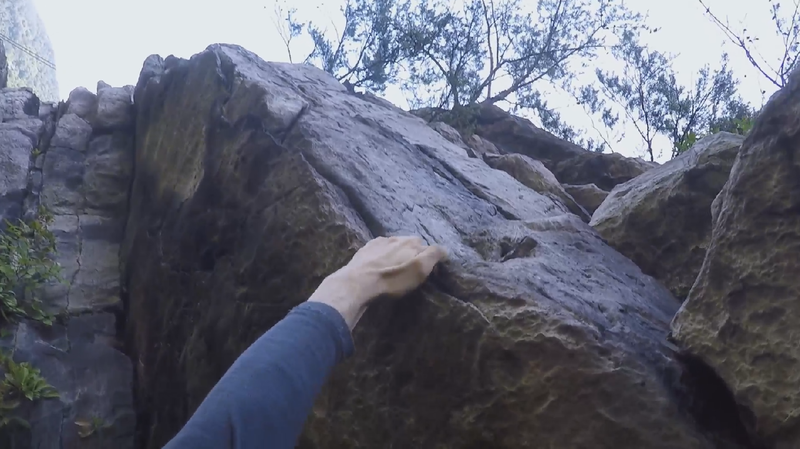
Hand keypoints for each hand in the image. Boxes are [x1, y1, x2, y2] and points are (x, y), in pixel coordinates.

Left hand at [307, 236, 447, 329]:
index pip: (428, 248)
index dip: (430, 259)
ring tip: (395, 268)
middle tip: (412, 270)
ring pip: (395, 245)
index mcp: (412, 242)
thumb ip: (434, 256)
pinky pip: (379, 248)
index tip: (429, 272)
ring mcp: (380, 242)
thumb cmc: (392, 279)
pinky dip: (383, 255)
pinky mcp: (365, 249)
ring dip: (397, 254)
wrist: (358, 282)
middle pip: (411, 245)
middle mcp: (397, 238)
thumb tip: (444, 249)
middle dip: (414, 254)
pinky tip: (380, 264)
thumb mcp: (419, 270)